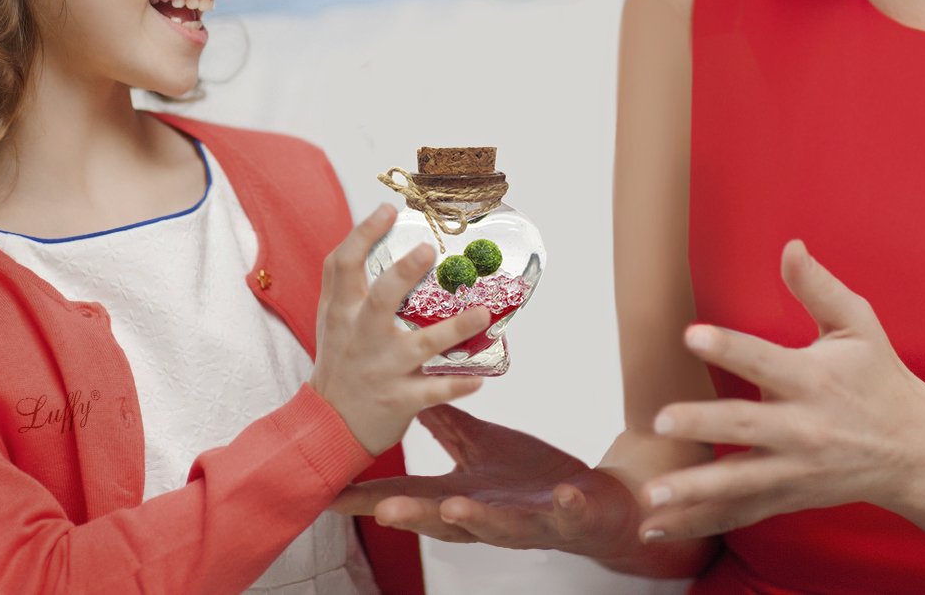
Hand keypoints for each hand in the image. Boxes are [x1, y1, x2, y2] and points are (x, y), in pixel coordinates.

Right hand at [310, 205, 492, 455]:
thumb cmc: (339, 361)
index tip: (387, 210)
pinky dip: (456, 386)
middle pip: (380, 300)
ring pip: (420, 345)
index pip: (342, 266)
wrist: (329, 425)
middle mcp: (361, 337)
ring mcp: (382, 369)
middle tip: (427, 250)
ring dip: (454, 328)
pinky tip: (478, 379)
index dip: (363, 234)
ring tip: (482, 312)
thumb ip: (344, 280)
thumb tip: (371, 230)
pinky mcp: (400, 400)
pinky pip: (432, 391)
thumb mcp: (330, 318)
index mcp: (342, 313)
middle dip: (403, 273)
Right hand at [332, 404, 641, 556]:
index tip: (330, 496)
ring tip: (453, 507)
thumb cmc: (532, 478)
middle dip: (414, 515)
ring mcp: (527, 520)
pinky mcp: (566, 516)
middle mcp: (487, 515)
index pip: (407, 496)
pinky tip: (562, 495)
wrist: (594, 504)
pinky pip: (565, 514)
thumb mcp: (481, 447)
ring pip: (495, 525)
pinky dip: (563, 506)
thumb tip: (406, 398)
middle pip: (442, 519)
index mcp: (461, 496)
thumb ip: (444, 427)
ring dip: (473, 519)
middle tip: (383, 511)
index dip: (369, 498)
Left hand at [637, 240, 924, 541]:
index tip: (691, 333)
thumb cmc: (879, 379)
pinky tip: (654, 530)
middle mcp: (803, 427)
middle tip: (661, 421)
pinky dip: (698, 523)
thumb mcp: (858, 326)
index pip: (765, 360)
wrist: (916, 450)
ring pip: (739, 481)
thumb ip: (819, 287)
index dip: (729, 346)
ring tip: (652, 494)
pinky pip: (738, 514)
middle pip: (746, 425)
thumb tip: (790, 245)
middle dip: (703, 424)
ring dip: (694, 489)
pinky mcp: (788, 496)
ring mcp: (795, 468)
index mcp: (814, 379)